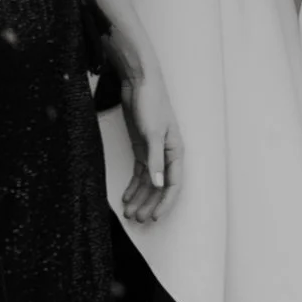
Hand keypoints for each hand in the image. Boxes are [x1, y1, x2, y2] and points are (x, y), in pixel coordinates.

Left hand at [109, 28, 180, 221]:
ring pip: (148, 182)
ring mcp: (153, 152)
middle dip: (149, 203)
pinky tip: (126, 197)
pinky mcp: (142, 147)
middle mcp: (166, 155)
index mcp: (175, 152)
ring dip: (140, 197)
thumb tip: (159, 184)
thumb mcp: (153, 132)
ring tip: (129, 213)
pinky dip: (133, 186)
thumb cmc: (152, 103)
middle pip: (160, 187)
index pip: (173, 184)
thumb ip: (156, 160)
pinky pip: (140, 173)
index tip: (154, 217)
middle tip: (137, 219)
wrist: (139, 82)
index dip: (165, 203)